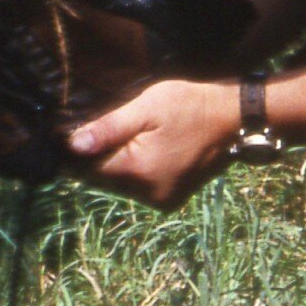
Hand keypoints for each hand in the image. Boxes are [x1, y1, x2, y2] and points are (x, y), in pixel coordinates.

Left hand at [66, 78, 237, 209]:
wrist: (234, 120)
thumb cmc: (190, 106)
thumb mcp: (147, 107)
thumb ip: (109, 128)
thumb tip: (73, 145)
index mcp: (138, 171)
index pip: (88, 168)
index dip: (77, 150)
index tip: (71, 130)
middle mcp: (147, 193)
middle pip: (103, 179)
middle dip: (96, 157)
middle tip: (100, 129)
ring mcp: (160, 200)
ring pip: (120, 185)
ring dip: (115, 165)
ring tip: (126, 137)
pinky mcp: (170, 199)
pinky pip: (138, 188)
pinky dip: (134, 172)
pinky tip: (144, 149)